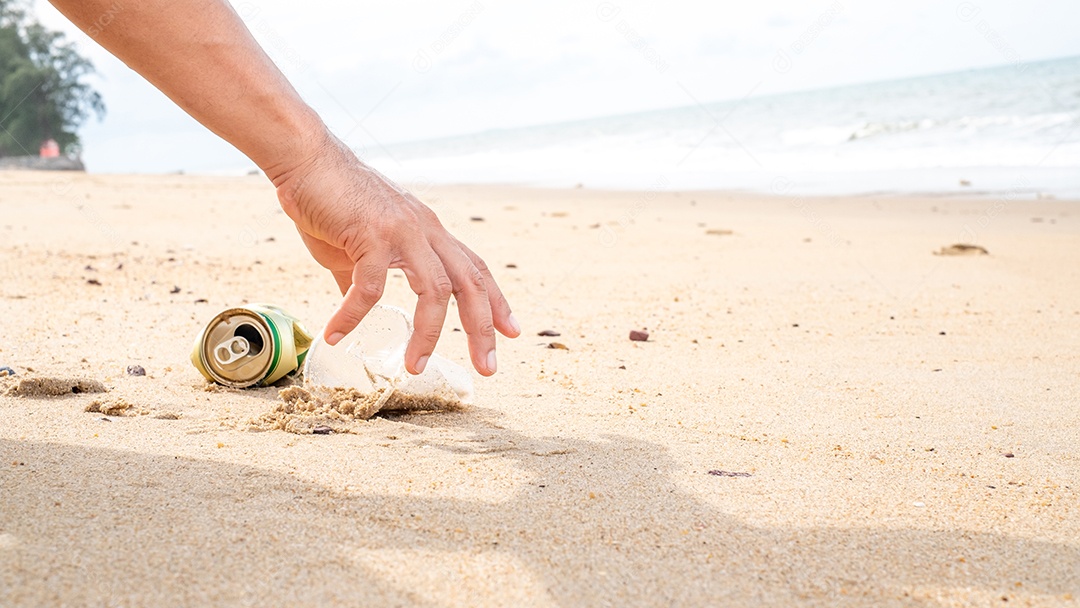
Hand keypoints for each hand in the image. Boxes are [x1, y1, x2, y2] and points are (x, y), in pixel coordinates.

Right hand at [273, 133, 519, 375]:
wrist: (304, 158)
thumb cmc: (328, 199)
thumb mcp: (358, 246)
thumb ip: (363, 276)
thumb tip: (354, 309)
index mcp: (428, 231)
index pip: (474, 268)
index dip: (496, 300)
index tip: (511, 331)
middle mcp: (425, 229)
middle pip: (469, 283)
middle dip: (482, 327)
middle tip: (486, 367)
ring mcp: (402, 230)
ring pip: (435, 290)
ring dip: (428, 334)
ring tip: (414, 367)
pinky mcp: (370, 234)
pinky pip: (370, 287)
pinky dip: (354, 316)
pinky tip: (336, 335)